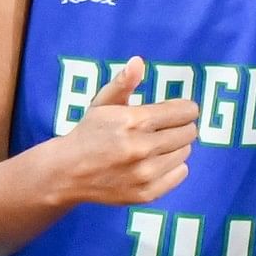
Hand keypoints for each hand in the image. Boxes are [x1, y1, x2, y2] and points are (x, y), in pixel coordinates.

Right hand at [49, 57, 194, 206]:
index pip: (184, 111)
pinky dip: (174, 166)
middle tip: (166, 128)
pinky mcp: (146, 193)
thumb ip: (123, 83)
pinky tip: (155, 162)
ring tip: (156, 145)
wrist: (67, 173)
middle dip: (181, 126)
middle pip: (189, 132)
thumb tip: (138, 62)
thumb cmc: (89, 133)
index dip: (185, 108)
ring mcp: (145, 174)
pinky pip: (181, 173)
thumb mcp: (102, 104)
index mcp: (134, 122)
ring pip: (185, 152)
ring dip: (176, 146)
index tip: (178, 110)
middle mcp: (141, 149)